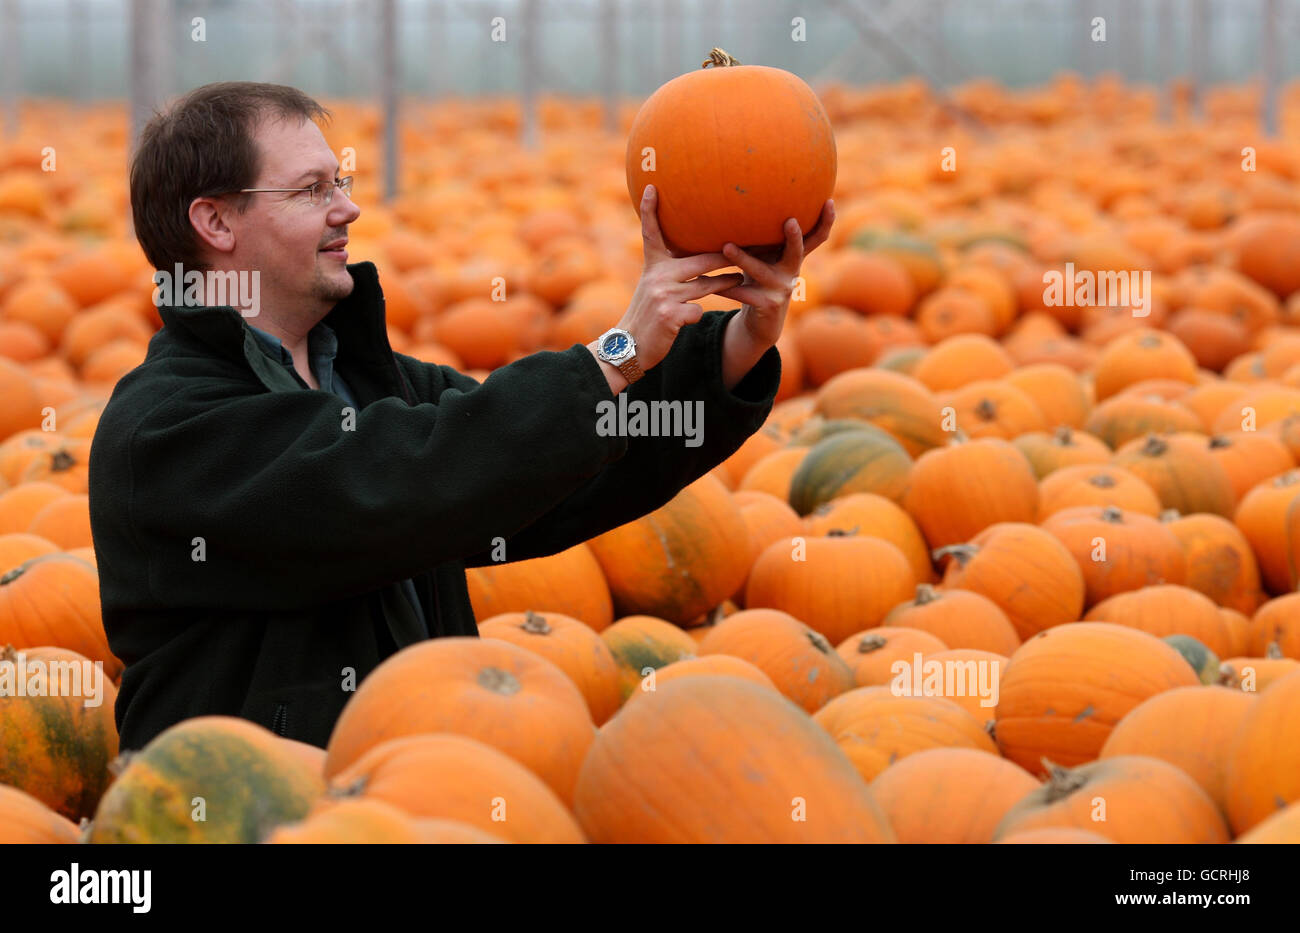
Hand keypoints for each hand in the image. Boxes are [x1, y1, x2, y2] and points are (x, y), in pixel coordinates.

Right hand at [614, 184, 749, 372]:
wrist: (627, 346)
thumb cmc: (646, 316)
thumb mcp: (652, 289)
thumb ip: (671, 274)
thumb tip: (702, 262)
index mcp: (653, 267)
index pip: (651, 234)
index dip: (650, 211)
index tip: (653, 188)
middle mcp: (657, 276)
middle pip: (701, 260)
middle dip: (726, 256)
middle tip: (747, 246)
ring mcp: (663, 295)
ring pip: (706, 285)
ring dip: (726, 283)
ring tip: (740, 277)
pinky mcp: (670, 314)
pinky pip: (698, 309)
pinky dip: (697, 314)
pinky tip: (689, 319)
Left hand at [713, 198, 835, 349]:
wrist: (761, 321)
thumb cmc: (759, 279)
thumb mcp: (764, 256)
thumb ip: (761, 236)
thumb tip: (739, 200)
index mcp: (794, 256)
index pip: (816, 237)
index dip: (827, 221)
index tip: (831, 201)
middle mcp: (792, 271)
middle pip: (797, 252)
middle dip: (795, 236)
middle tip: (790, 221)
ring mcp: (782, 289)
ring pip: (761, 271)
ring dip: (743, 258)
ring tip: (726, 247)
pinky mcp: (767, 305)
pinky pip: (744, 294)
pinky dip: (727, 289)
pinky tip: (710, 285)